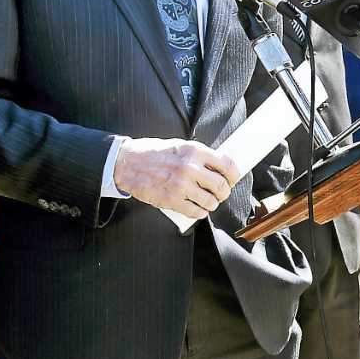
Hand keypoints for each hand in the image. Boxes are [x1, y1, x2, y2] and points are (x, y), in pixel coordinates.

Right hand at [113, 137, 238, 219]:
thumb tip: (221, 167)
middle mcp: (189, 168)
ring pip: (211, 202)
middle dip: (224, 193)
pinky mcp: (171, 200)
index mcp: (194, 151)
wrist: (126, 163)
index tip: (231, 179)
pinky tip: (196, 207)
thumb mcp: (179, 146)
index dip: (234, 175)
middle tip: (220, 193)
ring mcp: (180, 185)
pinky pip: (196, 212)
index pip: (227, 165)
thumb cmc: (153, 154)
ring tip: (206, 201)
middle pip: (221, 187)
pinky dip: (200, 212)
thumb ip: (200, 156)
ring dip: (212, 204)